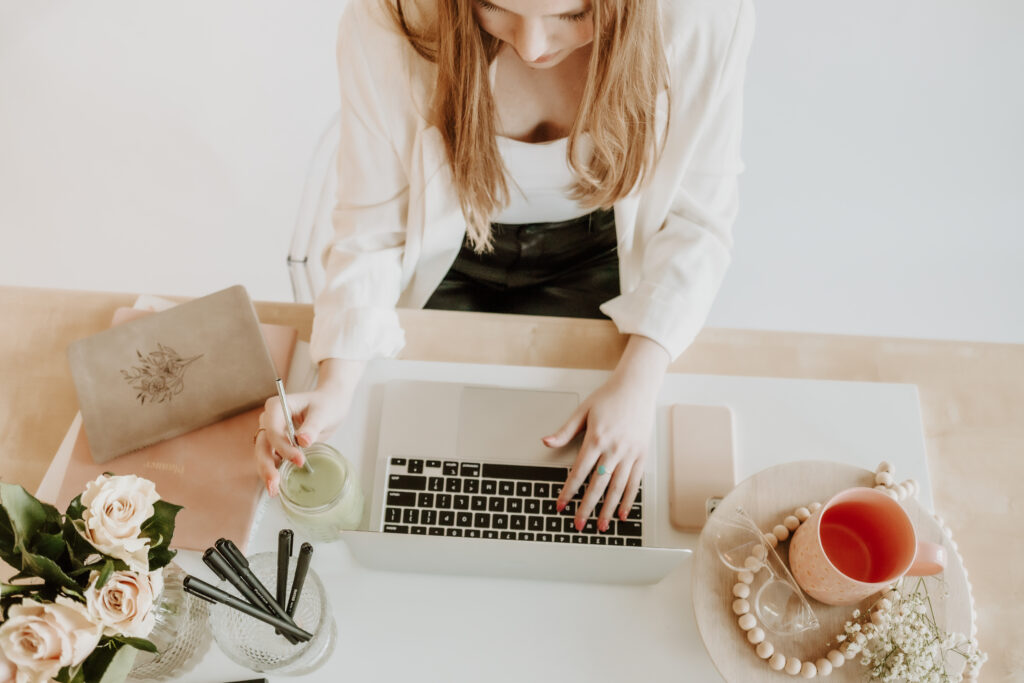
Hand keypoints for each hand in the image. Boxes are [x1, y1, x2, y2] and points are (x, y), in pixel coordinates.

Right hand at [254, 358, 364, 496]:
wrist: (329, 405)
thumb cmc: (326, 405)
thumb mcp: (323, 414)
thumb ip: (312, 427)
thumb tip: (303, 441)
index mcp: (276, 406)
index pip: (273, 429)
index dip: (283, 446)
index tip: (299, 460)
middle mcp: (269, 419)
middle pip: (263, 444)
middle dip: (266, 465)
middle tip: (274, 484)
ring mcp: (271, 432)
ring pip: (264, 454)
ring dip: (267, 471)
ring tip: (273, 490)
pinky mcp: (277, 444)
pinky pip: (272, 458)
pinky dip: (274, 471)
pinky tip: (277, 486)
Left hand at [545, 336, 669, 532]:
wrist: (637, 387)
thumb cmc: (608, 397)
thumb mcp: (583, 411)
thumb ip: (565, 431)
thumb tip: (546, 442)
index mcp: (596, 439)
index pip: (579, 472)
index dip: (568, 491)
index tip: (561, 505)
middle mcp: (614, 449)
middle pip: (598, 485)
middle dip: (586, 507)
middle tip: (578, 524)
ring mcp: (630, 453)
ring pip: (617, 488)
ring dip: (608, 509)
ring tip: (601, 526)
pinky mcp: (642, 455)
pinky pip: (635, 482)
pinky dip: (629, 500)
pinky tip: (623, 513)